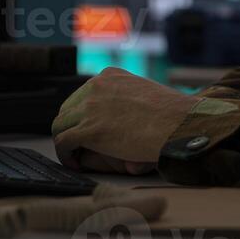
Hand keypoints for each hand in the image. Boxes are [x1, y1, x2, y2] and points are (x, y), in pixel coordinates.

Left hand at [51, 67, 197, 174]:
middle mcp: (96, 87)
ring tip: (75, 155)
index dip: (81, 114)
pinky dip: (65, 154)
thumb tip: (123, 116)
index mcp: (110, 76)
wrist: (178, 123)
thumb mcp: (145, 93)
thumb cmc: (172, 113)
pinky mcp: (89, 131)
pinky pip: (63, 142)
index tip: (85, 126)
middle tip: (79, 144)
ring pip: (61, 125)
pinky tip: (75, 162)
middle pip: (67, 109)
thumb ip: (128, 99)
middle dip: (71, 127)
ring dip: (66, 141)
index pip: (82, 94)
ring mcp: (90, 108)